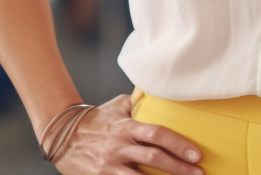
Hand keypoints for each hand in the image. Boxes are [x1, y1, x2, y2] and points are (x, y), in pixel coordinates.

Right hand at [51, 94, 202, 174]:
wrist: (62, 135)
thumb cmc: (96, 119)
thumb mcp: (117, 106)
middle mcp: (119, 146)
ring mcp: (109, 164)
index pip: (156, 134)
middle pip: (153, 158)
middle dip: (178, 167)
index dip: (178, 144)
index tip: (196, 153)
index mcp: (126, 126)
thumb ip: (139, 103)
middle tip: (198, 172)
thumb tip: (161, 94)